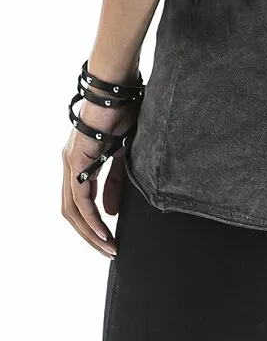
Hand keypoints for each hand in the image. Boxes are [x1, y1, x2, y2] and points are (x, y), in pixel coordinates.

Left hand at [61, 92, 139, 258]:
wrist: (118, 89)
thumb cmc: (123, 113)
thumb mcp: (123, 155)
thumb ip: (115, 183)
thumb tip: (109, 213)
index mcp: (80, 163)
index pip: (79, 205)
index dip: (92, 227)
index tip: (111, 242)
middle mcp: (69, 164)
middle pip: (71, 212)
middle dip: (89, 236)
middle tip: (110, 251)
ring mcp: (70, 162)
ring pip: (72, 209)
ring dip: (89, 232)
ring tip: (108, 246)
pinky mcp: (76, 160)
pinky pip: (80, 197)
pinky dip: (90, 217)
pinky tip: (103, 229)